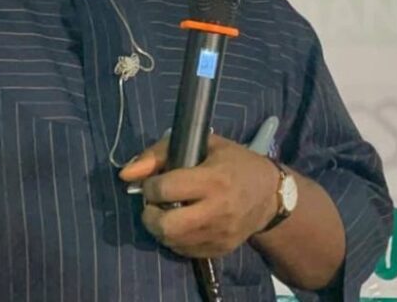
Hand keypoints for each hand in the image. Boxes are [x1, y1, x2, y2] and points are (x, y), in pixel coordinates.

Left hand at [119, 134, 280, 258]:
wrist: (270, 195)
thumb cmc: (234, 162)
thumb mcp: (202, 145)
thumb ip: (159, 154)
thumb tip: (126, 174)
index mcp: (213, 179)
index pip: (165, 189)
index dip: (150, 185)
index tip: (155, 181)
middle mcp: (217, 211)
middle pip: (165, 225)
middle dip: (149, 214)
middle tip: (153, 204)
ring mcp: (220, 234)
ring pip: (171, 241)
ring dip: (159, 227)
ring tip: (167, 211)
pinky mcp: (220, 250)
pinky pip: (183, 251)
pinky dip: (174, 238)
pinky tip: (181, 223)